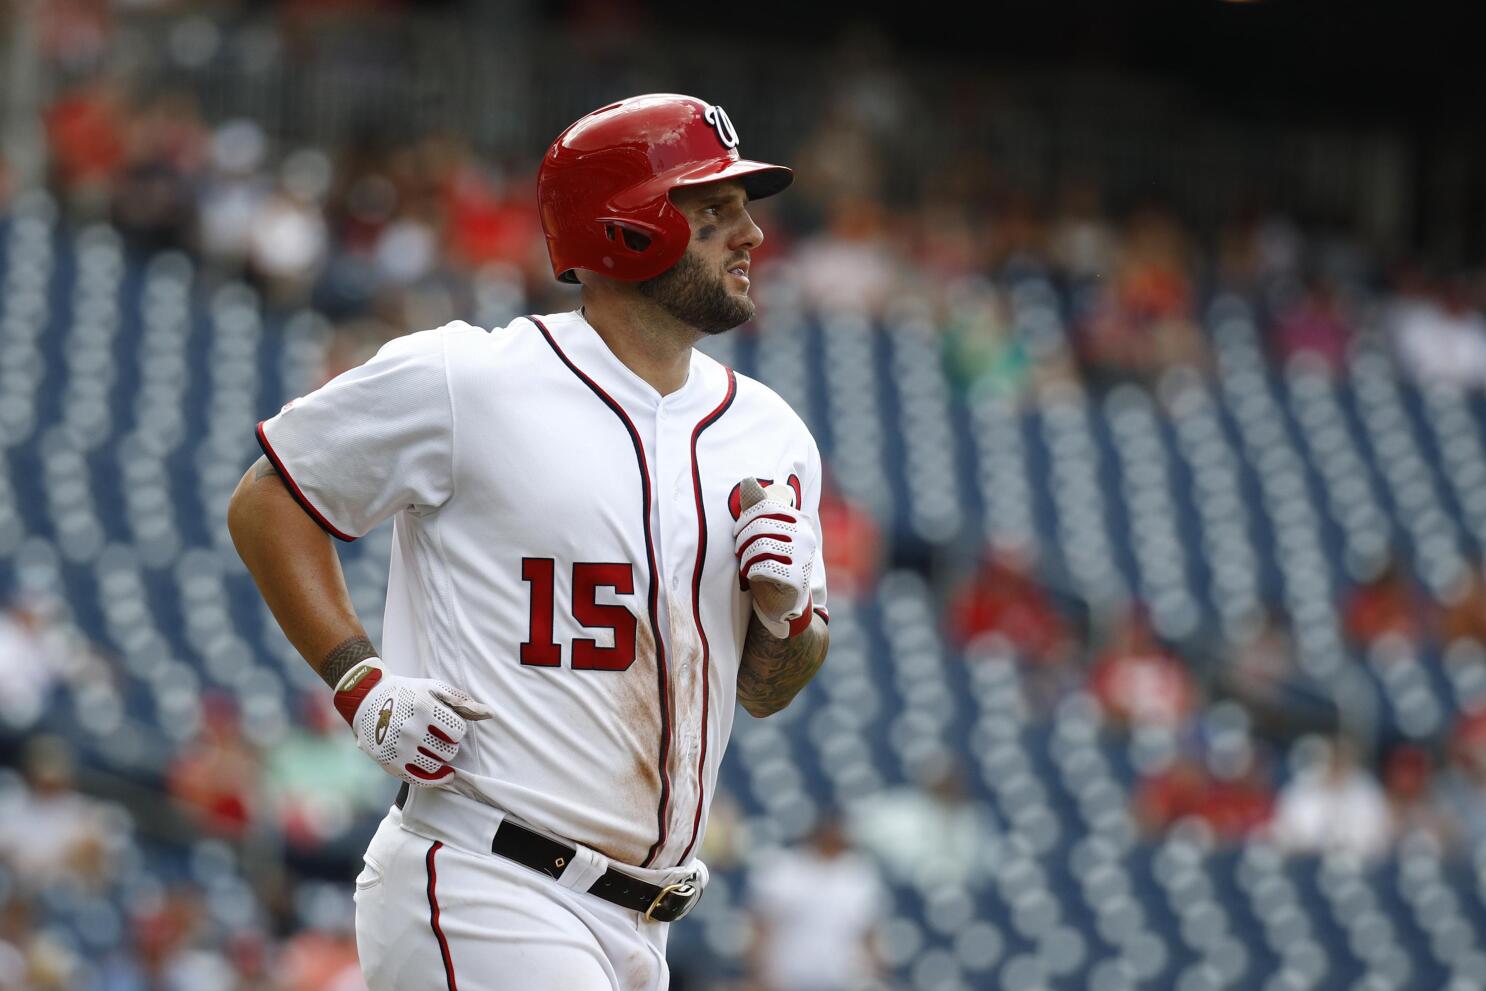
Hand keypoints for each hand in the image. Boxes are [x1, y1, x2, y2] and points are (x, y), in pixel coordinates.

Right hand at [332, 658, 492, 787]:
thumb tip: (490, 714)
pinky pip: (420, 780)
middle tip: (440, 738)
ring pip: (436, 766)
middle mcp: (410, 729)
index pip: (458, 730)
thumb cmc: (407, 693)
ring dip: (441, 759)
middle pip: (449, 750)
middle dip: (449, 745)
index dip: (457, 728)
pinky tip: (444, 773)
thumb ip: (461, 700)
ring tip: (435, 749)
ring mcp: (398, 748)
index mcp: (423, 707)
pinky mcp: (389, 763)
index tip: (448, 725)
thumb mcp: (433, 688)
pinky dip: (436, 779)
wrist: (367, 700)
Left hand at [733, 477, 816, 638]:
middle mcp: (805, 536)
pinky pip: (764, 567)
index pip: (767, 507)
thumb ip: (756, 508)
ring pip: (760, 546)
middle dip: (743, 539)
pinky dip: (752, 572)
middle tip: (738, 551)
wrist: (785, 601)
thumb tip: (747, 479)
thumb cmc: (771, 562)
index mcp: (799, 521)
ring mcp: (803, 557)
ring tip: (745, 564)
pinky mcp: (797, 578)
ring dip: (745, 557)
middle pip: (761, 526)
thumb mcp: (764, 533)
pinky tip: (753, 576)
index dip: (745, 518)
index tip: (737, 532)